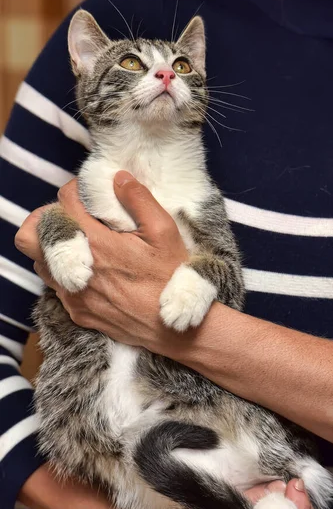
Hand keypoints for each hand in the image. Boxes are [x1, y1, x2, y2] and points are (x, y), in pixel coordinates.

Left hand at [15, 172, 188, 351]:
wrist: (174, 330)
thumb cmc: (172, 280)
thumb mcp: (165, 233)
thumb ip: (139, 200)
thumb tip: (118, 177)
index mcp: (97, 245)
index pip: (63, 204)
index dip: (74, 191)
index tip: (88, 193)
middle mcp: (77, 270)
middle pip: (30, 236)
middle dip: (45, 220)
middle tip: (71, 219)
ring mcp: (74, 295)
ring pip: (40, 262)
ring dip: (54, 248)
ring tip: (83, 245)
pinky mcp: (78, 313)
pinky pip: (56, 287)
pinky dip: (66, 273)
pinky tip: (93, 272)